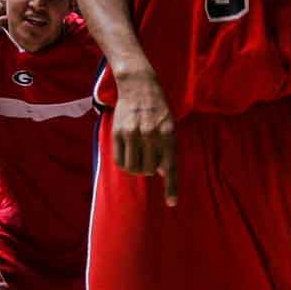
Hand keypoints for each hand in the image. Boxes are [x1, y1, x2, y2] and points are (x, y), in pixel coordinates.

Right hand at [111, 71, 177, 205]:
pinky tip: (128, 155)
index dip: (171, 187)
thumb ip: (168, 149)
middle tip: (150, 158)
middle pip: (150, 170)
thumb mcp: (170, 126)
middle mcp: (150, 135)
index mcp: (168, 134)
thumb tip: (162, 173)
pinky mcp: (118, 133)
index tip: (172, 203)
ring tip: (139, 157)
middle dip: (151, 170)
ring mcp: (133, 134)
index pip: (170, 167)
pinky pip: (120, 161)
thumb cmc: (158, 109)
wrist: (139, 86)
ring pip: (134, 168)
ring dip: (137, 168)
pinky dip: (125, 163)